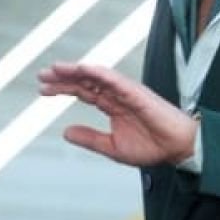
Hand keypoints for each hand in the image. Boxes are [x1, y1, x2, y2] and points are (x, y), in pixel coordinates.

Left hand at [37, 62, 196, 166]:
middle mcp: (117, 94)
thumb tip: (65, 132)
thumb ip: (90, 138)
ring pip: (97, 76)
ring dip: (76, 71)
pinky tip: (83, 70)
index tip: (42, 90)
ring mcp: (126, 91)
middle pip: (85, 81)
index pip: (83, 91)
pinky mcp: (137, 93)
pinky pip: (115, 80)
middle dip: (63, 77)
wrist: (177, 149)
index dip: (63, 88)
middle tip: (41, 76)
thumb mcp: (112, 147)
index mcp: (112, 105)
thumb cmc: (152, 147)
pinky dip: (99, 73)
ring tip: (56, 69)